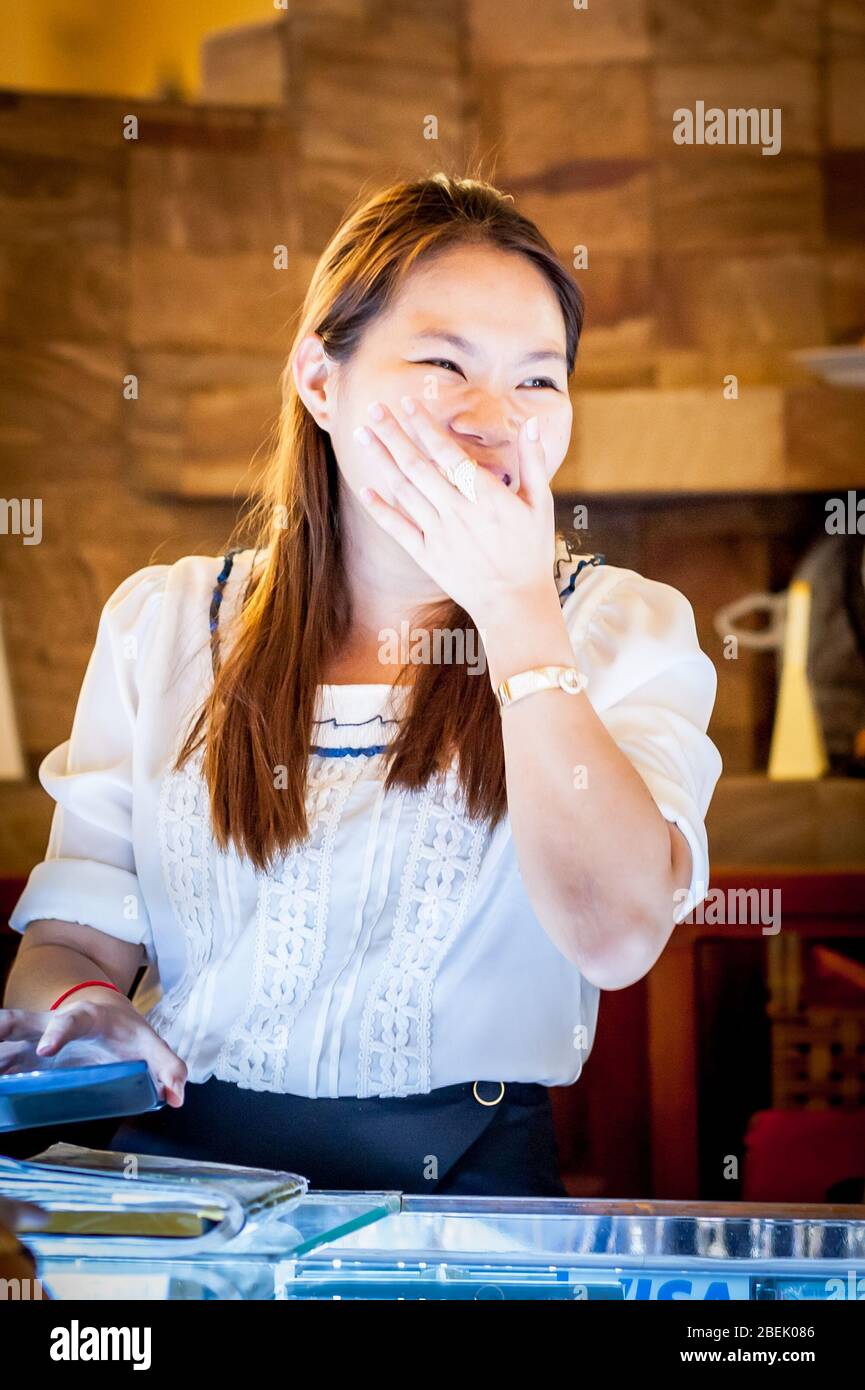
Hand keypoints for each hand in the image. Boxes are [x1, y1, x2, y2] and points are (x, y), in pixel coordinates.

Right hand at [0, 1001, 187, 1106]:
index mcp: (87, 1018)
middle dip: (3, 1029)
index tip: (46, 1050)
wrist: (107, 1014)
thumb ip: (167, 1067)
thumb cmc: (127, 1034)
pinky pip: (3, 1063)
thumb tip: (176, 1097)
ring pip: (5, 1041)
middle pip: (20, 1023)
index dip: (58, 1032)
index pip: (71, 1020)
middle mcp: (52, 1024)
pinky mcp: (23, 1057)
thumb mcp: (149, 1045)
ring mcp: (34, 1040)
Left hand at [355, 396, 557, 625]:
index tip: (408, 404)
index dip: (425, 427)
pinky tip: (365, 489)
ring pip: (403, 491)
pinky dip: (380, 509)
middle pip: (418, 466)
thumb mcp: (541, 505)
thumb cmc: (532, 552)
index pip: (448, 453)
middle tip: (375, 409)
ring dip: (381, 462)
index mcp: (485, 496)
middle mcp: (457, 512)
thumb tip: (532, 423)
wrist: (515, 604)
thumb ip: (533, 462)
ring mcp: (439, 535)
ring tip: (362, 437)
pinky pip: (398, 529)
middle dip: (394, 435)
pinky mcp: (428, 556)